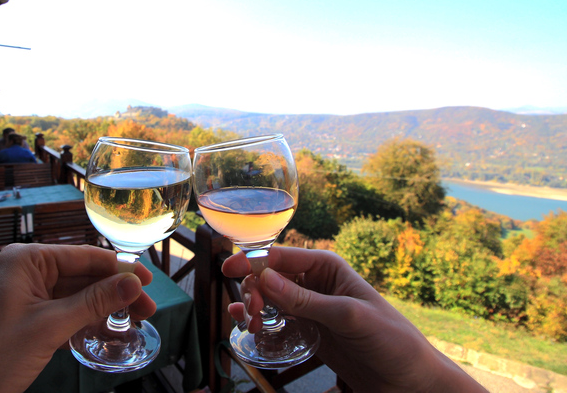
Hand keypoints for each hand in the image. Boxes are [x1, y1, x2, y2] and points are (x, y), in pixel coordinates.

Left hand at [0, 244, 155, 392]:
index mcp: (27, 260)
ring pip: (74, 296)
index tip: (151, 283)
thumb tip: (133, 282)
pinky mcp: (21, 320)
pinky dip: (83, 322)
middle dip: (116, 292)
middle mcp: (25, 271)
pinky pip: (60, 313)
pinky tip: (104, 331)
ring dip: (103, 309)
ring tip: (134, 323)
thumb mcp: (47, 327)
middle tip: (147, 311)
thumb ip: (93, 302)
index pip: (85, 256)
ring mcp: (22, 297)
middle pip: (83, 276)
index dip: (121, 269)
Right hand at [223, 247, 485, 392]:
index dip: (252, 260)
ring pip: (268, 298)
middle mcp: (315, 282)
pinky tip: (255, 331)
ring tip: (250, 324)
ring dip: (253, 307)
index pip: (281, 256)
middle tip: (253, 314)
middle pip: (268, 277)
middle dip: (253, 290)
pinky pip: (276, 320)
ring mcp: (310, 307)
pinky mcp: (308, 330)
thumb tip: (264, 277)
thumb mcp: (348, 317)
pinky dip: (261, 323)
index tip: (227, 270)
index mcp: (327, 267)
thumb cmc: (391, 340)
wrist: (410, 380)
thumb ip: (306, 300)